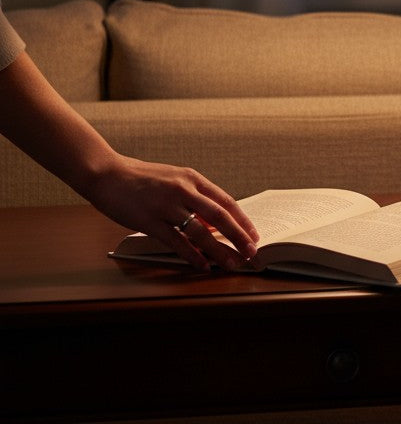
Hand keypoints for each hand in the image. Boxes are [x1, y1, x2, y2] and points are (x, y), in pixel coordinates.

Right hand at [84, 154, 259, 270]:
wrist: (107, 174)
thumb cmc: (141, 178)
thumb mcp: (173, 179)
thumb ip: (192, 196)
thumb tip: (211, 220)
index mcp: (192, 178)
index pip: (225, 201)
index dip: (242, 220)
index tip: (254, 234)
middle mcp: (184, 190)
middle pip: (220, 216)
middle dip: (239, 236)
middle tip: (253, 252)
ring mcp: (167, 205)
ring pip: (200, 232)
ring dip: (219, 250)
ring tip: (232, 264)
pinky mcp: (149, 220)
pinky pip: (176, 241)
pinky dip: (192, 255)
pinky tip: (203, 265)